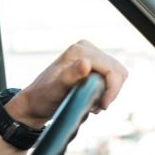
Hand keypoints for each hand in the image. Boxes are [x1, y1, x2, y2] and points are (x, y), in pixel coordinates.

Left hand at [5, 40, 127, 128]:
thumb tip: (86, 63)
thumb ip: (70, 76)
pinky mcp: (93, 64)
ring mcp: (90, 55)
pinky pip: (112, 77)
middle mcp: (86, 48)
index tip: (102, 106)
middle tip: (95, 107)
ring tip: (92, 103)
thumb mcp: (55, 89)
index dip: (112, 90)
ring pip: (118, 75)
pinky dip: (106, 90)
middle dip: (111, 91)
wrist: (36, 102)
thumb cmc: (43, 97)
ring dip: (109, 92)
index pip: (112, 69)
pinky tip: (91, 98)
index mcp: (79, 50)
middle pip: (118, 71)